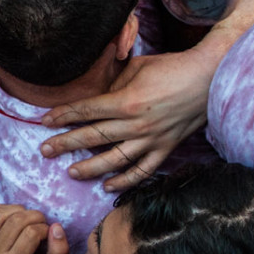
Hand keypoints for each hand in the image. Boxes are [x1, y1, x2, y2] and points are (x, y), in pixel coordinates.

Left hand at [37, 48, 216, 188]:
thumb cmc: (173, 67)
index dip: (63, 115)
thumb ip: (114, 82)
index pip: (87, 110)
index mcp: (127, 100)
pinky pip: (143, 171)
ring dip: (90, 168)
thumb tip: (96, 94)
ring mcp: (152, 139)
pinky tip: (107, 186)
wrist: (210, 77)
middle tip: (45, 151)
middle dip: (65, 143)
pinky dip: (125, 181)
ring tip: (70, 172)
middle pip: (93, 137)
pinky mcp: (166, 148)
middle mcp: (137, 124)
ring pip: (114, 160)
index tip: (44, 121)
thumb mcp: (138, 66)